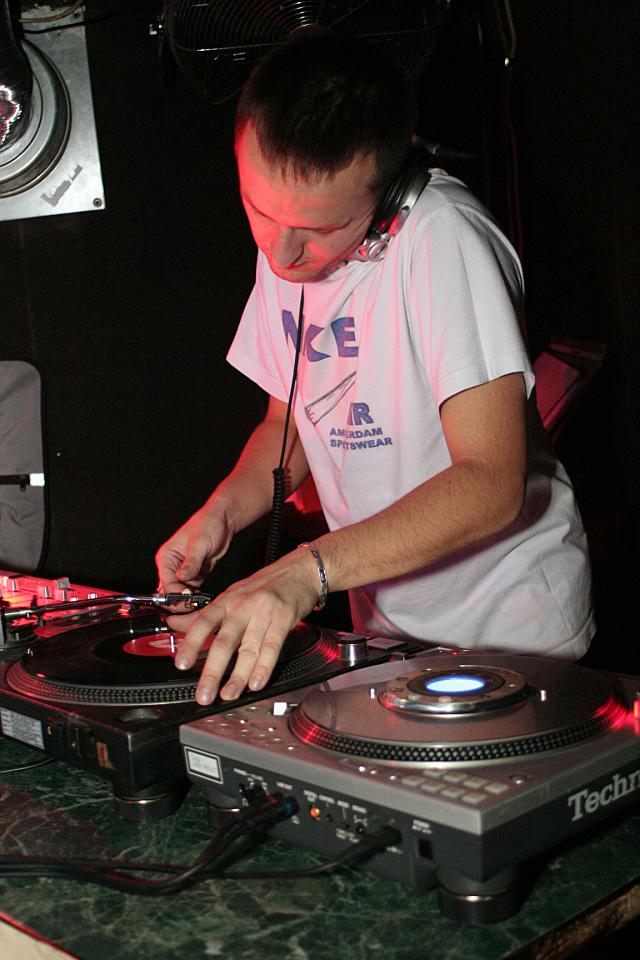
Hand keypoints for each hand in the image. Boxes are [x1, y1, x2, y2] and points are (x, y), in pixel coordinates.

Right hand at [155, 504, 233, 597]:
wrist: (223, 520)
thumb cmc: (208, 524)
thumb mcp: (199, 544)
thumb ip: (191, 563)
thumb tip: (182, 579)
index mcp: (167, 557)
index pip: (166, 582)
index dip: (175, 594)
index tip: (187, 599)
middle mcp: (172, 565)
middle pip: (170, 590)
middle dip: (180, 600)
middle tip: (192, 606)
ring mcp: (183, 571)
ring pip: (181, 593)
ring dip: (188, 600)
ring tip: (199, 604)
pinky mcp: (195, 574)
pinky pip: (192, 589)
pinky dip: (196, 596)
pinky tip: (203, 599)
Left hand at [169, 547, 320, 704]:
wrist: (300, 571)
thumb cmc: (265, 585)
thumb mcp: (231, 595)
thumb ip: (204, 614)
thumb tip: (174, 623)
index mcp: (227, 601)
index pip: (203, 622)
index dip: (191, 643)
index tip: (181, 664)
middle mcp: (243, 606)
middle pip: (224, 641)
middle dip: (212, 671)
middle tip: (204, 694)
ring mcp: (264, 613)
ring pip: (248, 648)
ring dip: (238, 676)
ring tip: (228, 694)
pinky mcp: (284, 619)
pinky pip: (272, 646)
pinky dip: (263, 667)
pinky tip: (256, 682)